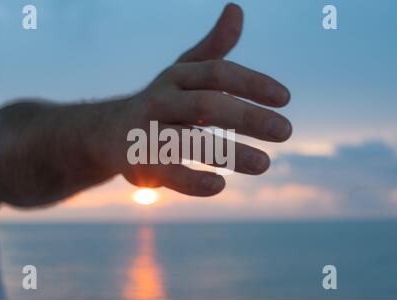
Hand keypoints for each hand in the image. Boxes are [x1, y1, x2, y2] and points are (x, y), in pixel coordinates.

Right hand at [113, 3, 291, 196]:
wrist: (109, 133)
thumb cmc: (161, 103)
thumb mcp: (183, 72)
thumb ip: (212, 48)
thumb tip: (237, 9)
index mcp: (175, 78)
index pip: (217, 73)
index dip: (252, 82)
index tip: (285, 98)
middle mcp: (160, 101)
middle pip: (206, 105)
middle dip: (248, 117)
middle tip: (287, 132)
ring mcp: (148, 133)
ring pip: (189, 141)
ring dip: (229, 152)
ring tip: (265, 164)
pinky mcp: (141, 164)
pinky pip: (169, 173)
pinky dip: (194, 180)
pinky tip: (220, 185)